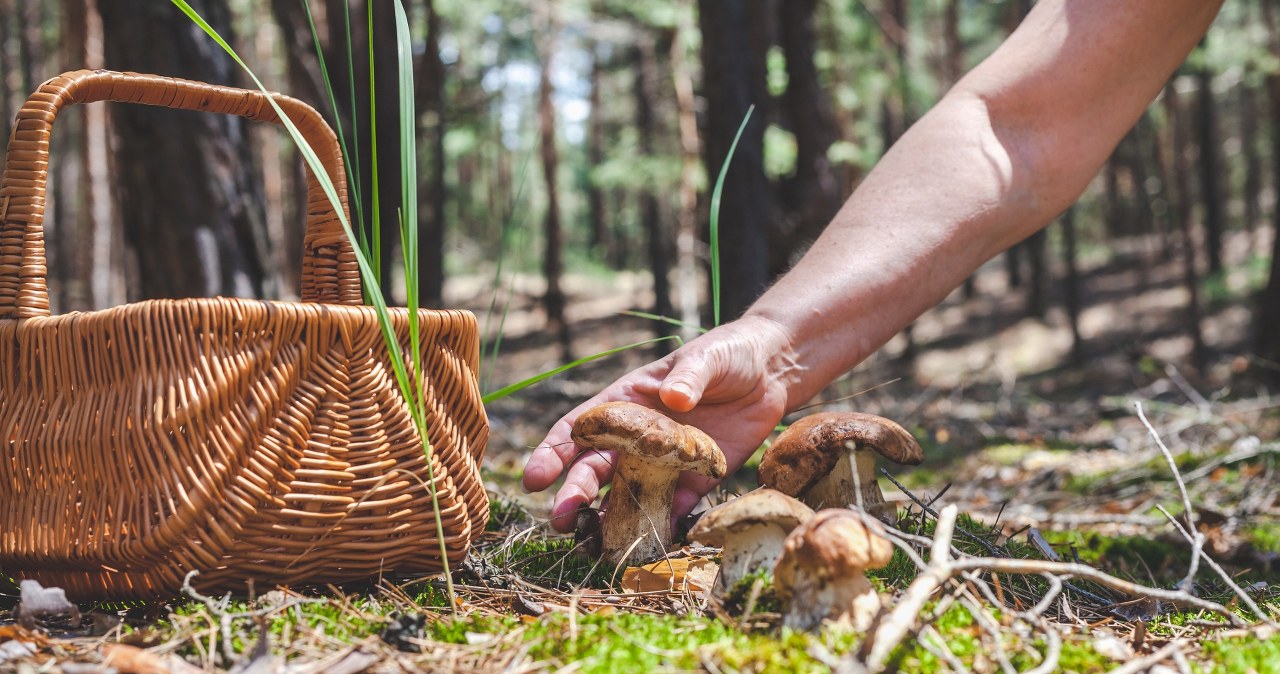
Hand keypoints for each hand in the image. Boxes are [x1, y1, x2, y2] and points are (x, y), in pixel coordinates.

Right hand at [523, 315, 800, 532]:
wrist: (771, 372)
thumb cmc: (727, 354)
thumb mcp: (707, 357)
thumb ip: (689, 377)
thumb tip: (675, 399)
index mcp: (626, 401)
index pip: (579, 428)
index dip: (553, 452)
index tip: (536, 478)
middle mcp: (638, 436)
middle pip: (596, 467)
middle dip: (575, 493)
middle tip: (562, 520)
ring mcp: (665, 460)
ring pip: (628, 493)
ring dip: (609, 517)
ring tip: (593, 542)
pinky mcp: (697, 478)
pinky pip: (674, 507)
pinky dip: (662, 524)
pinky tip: (649, 541)